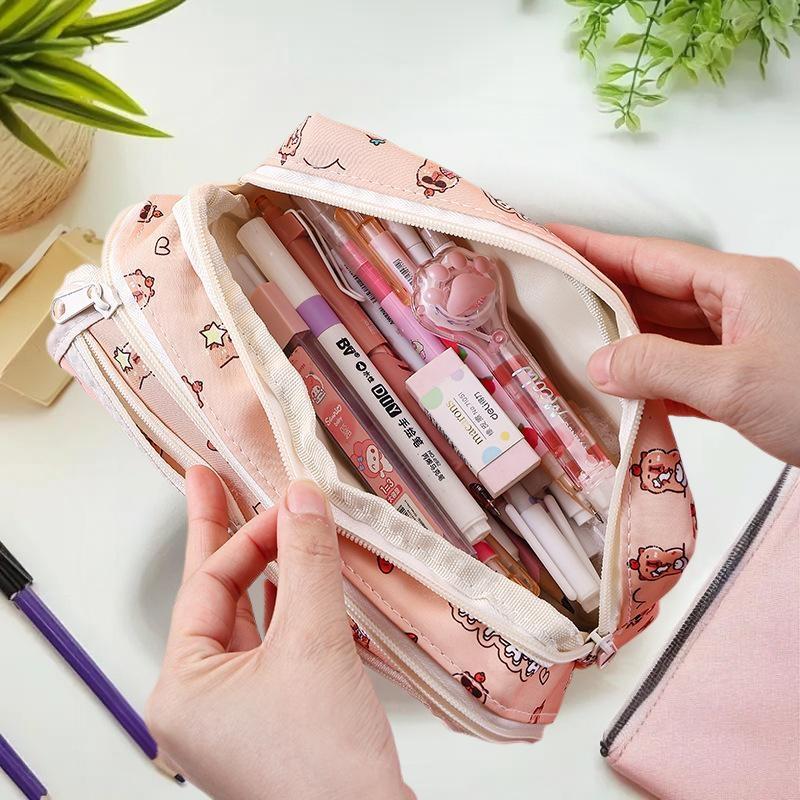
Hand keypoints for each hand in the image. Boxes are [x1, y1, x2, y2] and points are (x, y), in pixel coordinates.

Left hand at [147, 467, 412, 799]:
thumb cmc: (324, 769)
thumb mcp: (313, 641)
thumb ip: (307, 560)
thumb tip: (302, 499)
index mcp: (182, 690)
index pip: (207, 586)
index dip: (243, 533)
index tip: (269, 493)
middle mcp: (203, 703)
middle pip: (219, 599)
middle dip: (230, 540)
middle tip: (216, 483)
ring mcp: (239, 713)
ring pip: (251, 620)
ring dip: (270, 571)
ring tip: (272, 522)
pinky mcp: (277, 718)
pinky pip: (277, 645)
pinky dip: (293, 607)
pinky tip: (305, 579)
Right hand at [549, 224, 799, 465]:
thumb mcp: (734, 381)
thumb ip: (658, 367)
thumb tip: (598, 363)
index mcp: (739, 283)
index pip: (650, 256)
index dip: (596, 246)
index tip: (551, 238)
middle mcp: (739, 306)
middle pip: (655, 292)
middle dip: (601, 295)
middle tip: (548, 296)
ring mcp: (743, 344)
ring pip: (668, 335)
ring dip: (623, 344)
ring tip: (571, 345)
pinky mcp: (745, 380)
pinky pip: (685, 373)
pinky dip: (651, 382)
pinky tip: (622, 392)